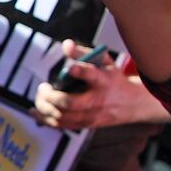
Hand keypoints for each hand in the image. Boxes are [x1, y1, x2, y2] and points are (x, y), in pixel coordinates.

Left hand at [33, 42, 168, 128]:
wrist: (133, 104)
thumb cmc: (113, 79)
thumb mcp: (105, 62)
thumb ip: (84, 53)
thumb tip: (66, 44)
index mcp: (104, 81)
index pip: (93, 76)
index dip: (81, 71)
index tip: (71, 68)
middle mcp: (98, 100)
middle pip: (71, 103)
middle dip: (51, 96)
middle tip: (44, 87)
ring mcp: (92, 115)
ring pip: (63, 116)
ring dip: (44, 107)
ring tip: (40, 96)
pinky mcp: (86, 124)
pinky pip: (62, 125)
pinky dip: (46, 119)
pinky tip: (36, 111)